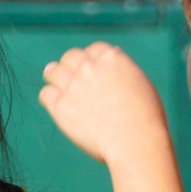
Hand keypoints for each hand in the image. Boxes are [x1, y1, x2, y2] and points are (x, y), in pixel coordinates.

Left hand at [37, 43, 170, 165]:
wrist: (135, 141)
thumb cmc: (145, 118)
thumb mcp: (140, 83)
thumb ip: (122, 70)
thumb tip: (112, 61)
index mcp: (111, 58)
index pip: (93, 49)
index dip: (90, 59)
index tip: (89, 69)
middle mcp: (89, 67)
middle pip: (70, 57)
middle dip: (70, 66)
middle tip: (69, 77)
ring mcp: (73, 85)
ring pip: (53, 72)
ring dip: (54, 78)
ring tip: (56, 87)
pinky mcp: (60, 105)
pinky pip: (45, 94)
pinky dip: (49, 98)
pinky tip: (56, 105)